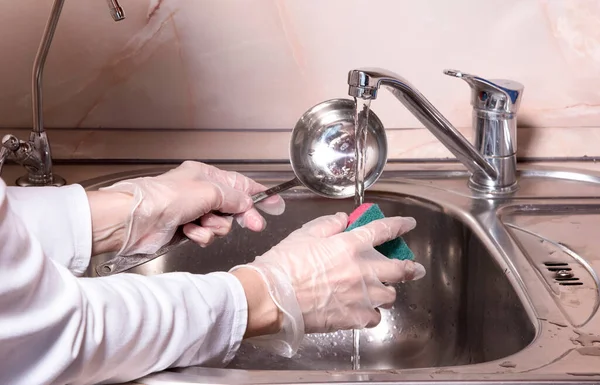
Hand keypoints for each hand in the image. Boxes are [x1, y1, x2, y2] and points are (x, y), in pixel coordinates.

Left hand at [95, 161, 284, 255]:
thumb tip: (248, 203)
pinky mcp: (185, 229)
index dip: (259, 193)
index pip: (239, 183)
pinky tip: (189, 232)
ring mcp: (193, 212)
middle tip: (254, 225)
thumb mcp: (209, 191)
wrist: (138, 220)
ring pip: (220, 224)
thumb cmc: (168, 197)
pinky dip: (200, 235)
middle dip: (241, 215)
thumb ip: (234, 197)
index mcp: (205, 175)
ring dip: (214, 227)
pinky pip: (205, 235)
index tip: (275, 202)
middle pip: (233, 206)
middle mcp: (200, 192)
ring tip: (201, 224)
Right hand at [230, 212, 425, 356]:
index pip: (384, 230)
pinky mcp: (355, 318)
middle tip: (415, 269)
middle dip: (411, 268)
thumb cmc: (284, 265)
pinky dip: (372, 314)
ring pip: (390, 296)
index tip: (408, 224)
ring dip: (387, 292)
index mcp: (351, 245)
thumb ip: (328, 225)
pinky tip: (364, 311)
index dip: (400, 225)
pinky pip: (375, 318)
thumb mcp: (304, 234)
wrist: (273, 298)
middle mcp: (363, 270)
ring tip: (380, 292)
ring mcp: (362, 296)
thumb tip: (342, 220)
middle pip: (400, 269)